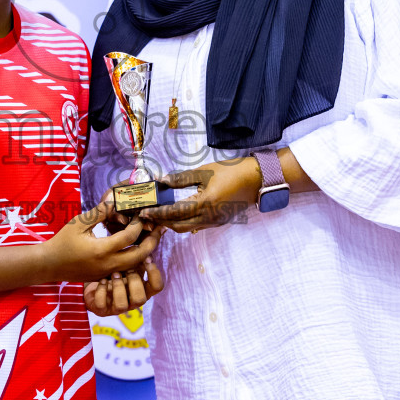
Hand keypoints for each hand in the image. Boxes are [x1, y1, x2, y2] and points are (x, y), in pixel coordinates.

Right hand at [41, 194, 161, 282]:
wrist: (50, 265)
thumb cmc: (63, 241)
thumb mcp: (79, 223)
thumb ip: (99, 212)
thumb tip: (115, 200)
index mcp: (102, 250)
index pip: (129, 236)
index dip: (138, 224)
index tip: (141, 214)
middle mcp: (108, 264)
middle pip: (139, 255)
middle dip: (152, 242)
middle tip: (160, 229)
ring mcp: (108, 273)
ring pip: (135, 265)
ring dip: (147, 252)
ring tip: (154, 238)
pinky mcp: (106, 277)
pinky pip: (127, 269)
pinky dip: (136, 259)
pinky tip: (139, 248)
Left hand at [83, 255, 165, 316]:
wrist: (94, 282)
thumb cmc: (116, 270)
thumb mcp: (130, 263)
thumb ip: (141, 255)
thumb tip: (155, 231)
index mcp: (143, 289)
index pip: (157, 287)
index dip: (154, 274)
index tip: (147, 258)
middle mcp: (132, 300)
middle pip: (141, 298)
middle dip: (133, 281)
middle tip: (126, 267)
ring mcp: (117, 307)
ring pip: (122, 305)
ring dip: (118, 287)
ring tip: (113, 274)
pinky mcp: (102, 309)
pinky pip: (102, 304)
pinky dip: (101, 291)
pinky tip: (101, 280)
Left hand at [141, 158, 261, 233]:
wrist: (256, 180)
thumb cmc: (231, 172)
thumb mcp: (204, 171)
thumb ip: (181, 178)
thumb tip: (162, 180)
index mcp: (205, 203)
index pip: (174, 212)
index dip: (157, 213)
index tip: (144, 212)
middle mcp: (209, 217)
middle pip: (178, 226)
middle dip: (161, 222)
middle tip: (147, 215)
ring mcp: (214, 222)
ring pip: (187, 228)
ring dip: (171, 224)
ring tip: (158, 215)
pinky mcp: (217, 222)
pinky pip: (196, 226)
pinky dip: (183, 223)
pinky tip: (175, 215)